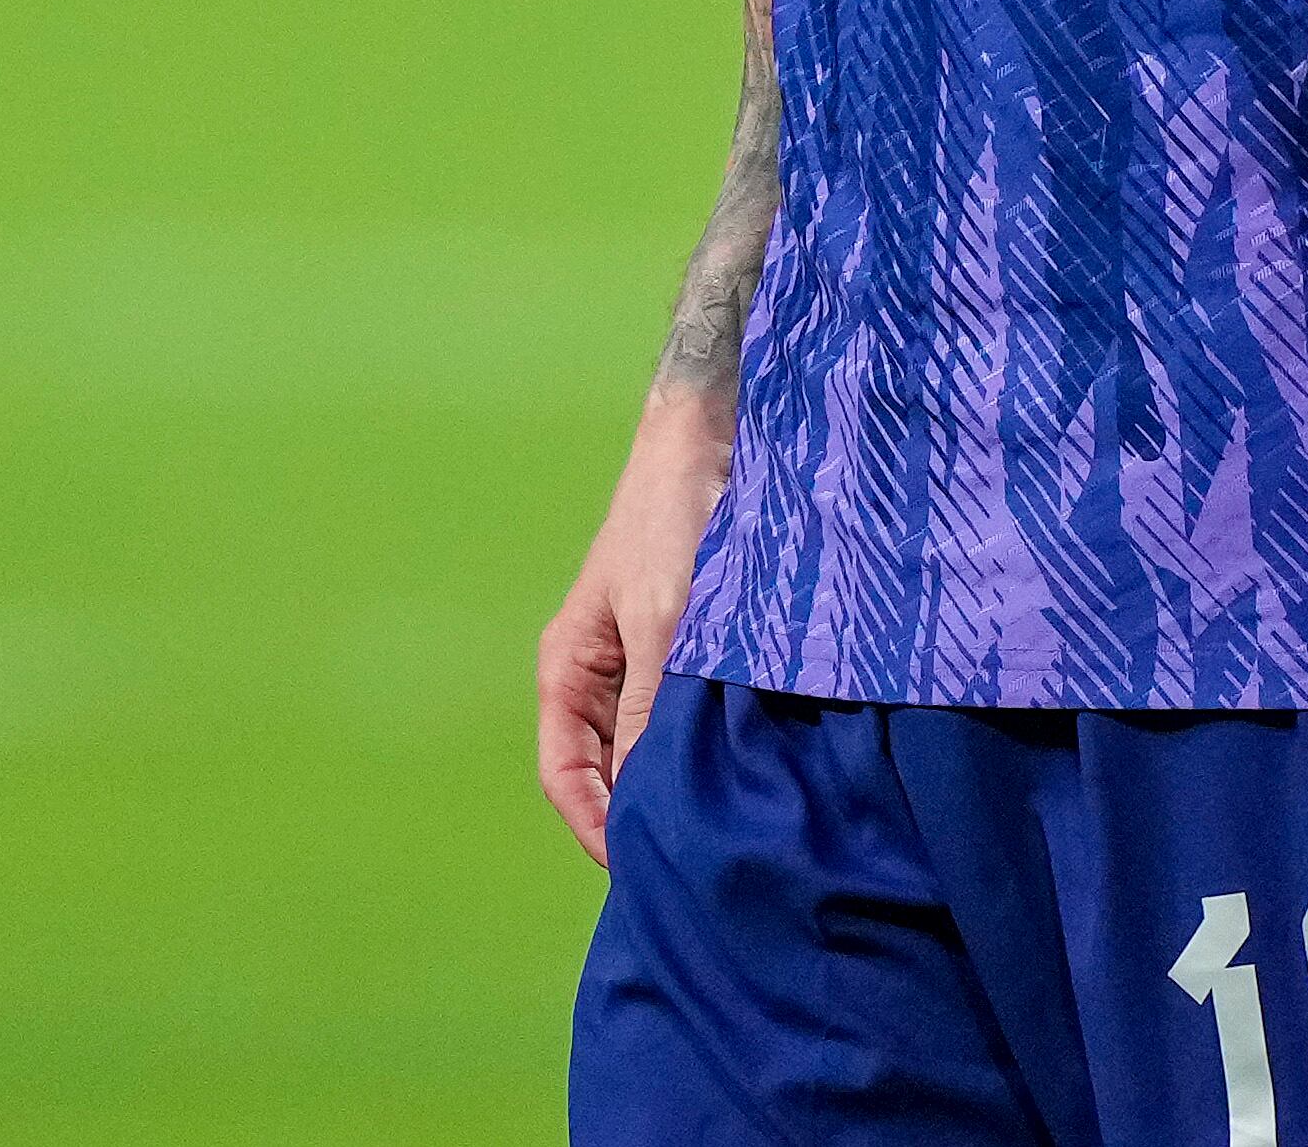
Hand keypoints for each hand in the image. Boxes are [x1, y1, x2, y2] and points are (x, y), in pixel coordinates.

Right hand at [536, 391, 729, 866]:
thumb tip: (646, 802)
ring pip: (650, 751)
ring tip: (721, 824)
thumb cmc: (672, 522)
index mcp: (569, 671)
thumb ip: (648, 713)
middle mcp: (600, 678)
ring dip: (676, 783)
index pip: (563, 776)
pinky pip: (688, 721)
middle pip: (605, 773)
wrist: (715, 440)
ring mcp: (645, 667)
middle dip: (638, 815)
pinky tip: (743, 771)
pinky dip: (706, 749)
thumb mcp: (662, 623)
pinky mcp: (691, 654)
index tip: (644, 867)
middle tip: (693, 857)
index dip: (597, 828)